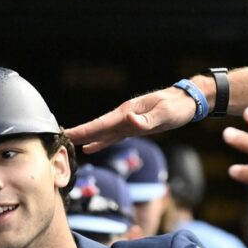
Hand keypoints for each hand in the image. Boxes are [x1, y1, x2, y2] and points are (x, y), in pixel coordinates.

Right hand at [65, 85, 196, 152]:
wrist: (187, 101)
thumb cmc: (177, 107)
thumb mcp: (165, 114)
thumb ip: (147, 120)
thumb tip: (130, 121)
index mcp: (128, 112)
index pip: (102, 124)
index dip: (84, 130)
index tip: (67, 133)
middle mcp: (124, 116)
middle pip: (97, 127)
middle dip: (79, 133)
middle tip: (60, 138)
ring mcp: (128, 121)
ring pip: (103, 132)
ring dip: (87, 137)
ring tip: (70, 143)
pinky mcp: (133, 127)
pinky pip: (112, 136)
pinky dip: (101, 141)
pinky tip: (92, 147)